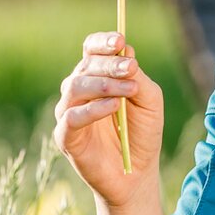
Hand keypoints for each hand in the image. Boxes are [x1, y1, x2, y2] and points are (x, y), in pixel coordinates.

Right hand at [55, 31, 166, 207]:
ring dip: (104, 85)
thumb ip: (137, 77)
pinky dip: (93, 109)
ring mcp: (69, 113)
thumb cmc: (142, 133)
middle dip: (110, 64)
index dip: (102, 42)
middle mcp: (79, 91)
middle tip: (131, 68)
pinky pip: (72, 117)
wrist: (136, 174)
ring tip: (128, 89)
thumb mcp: (149, 100)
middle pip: (85, 66)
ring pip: (75, 87)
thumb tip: (126, 51)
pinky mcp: (65, 137)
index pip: (91, 50)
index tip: (120, 41)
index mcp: (97, 77)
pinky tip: (114, 107)